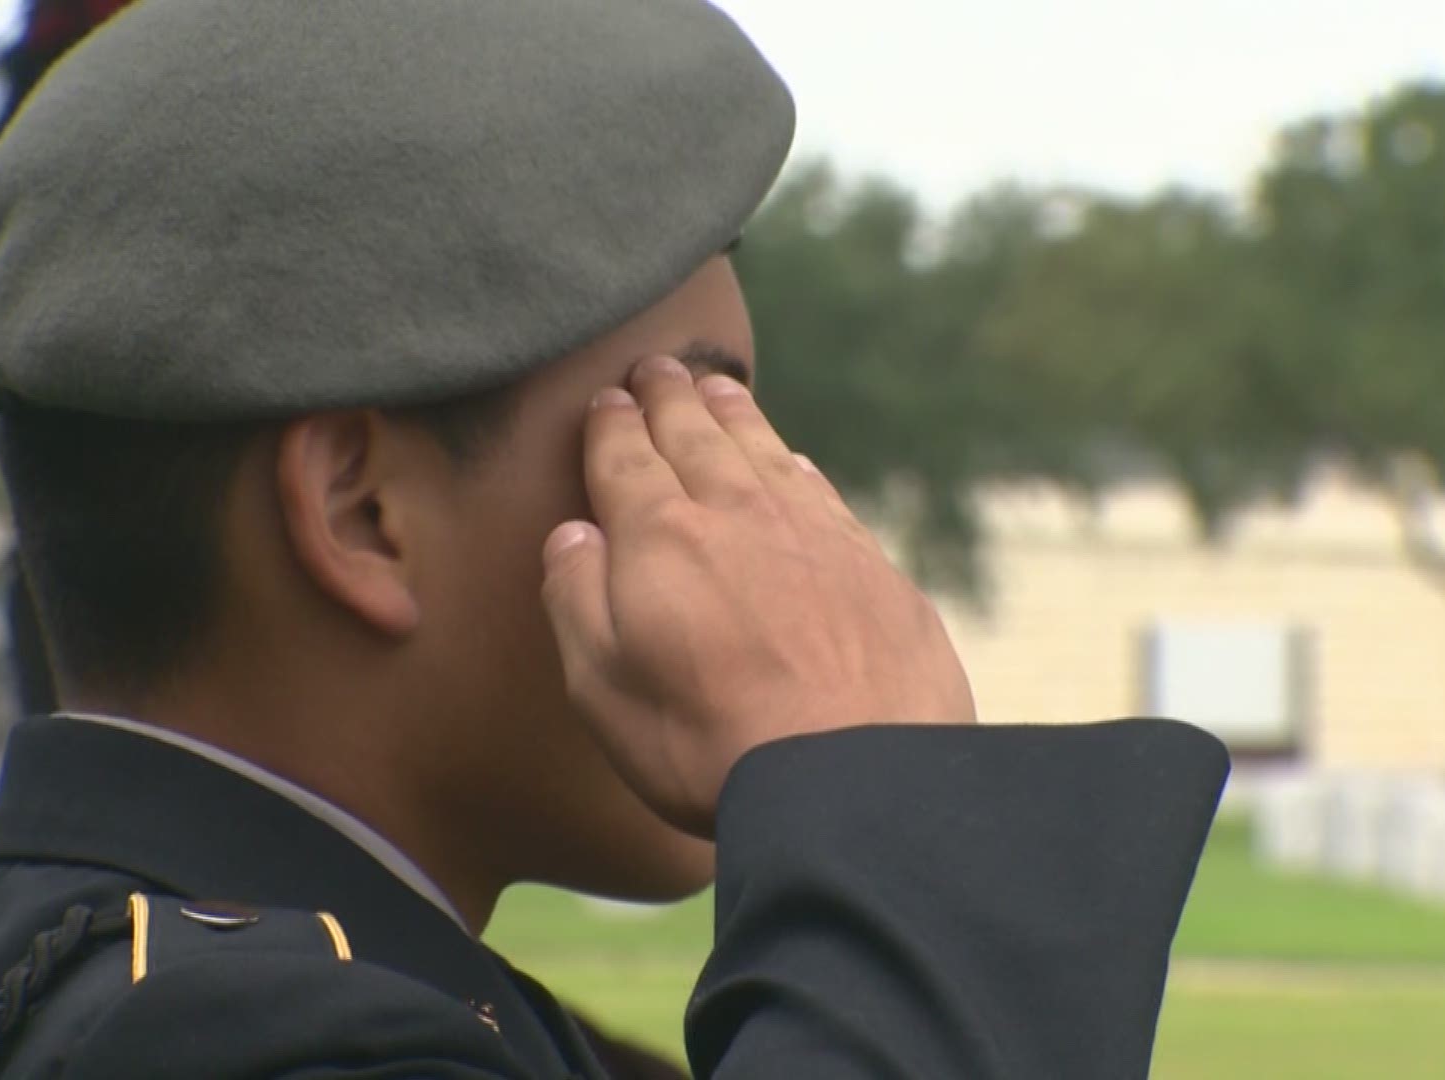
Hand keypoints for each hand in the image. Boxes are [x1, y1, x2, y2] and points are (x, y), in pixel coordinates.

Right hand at [540, 355, 975, 836]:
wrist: (853, 776)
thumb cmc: (710, 744)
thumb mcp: (603, 690)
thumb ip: (577, 601)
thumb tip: (572, 536)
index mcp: (660, 537)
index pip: (625, 458)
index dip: (611, 425)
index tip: (605, 400)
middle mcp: (738, 514)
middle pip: (696, 435)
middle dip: (670, 397)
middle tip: (656, 367)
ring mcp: (814, 533)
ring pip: (764, 450)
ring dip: (734, 414)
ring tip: (717, 386)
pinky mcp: (872, 566)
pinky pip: (822, 492)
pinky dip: (796, 465)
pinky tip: (793, 462)